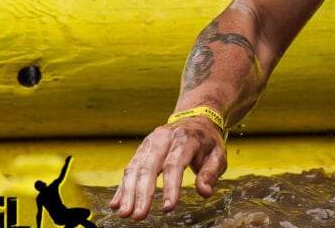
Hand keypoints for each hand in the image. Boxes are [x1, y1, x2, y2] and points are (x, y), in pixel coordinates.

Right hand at [108, 117, 227, 219]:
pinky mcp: (142, 149)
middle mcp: (164, 138)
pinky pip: (130, 168)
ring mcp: (150, 142)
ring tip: (125, 213)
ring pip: (135, 168)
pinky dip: (122, 187)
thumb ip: (211, 173)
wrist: (196, 119)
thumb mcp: (218, 154)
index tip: (168, 208)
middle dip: (143, 193)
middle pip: (150, 167)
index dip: (171, 187)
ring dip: (128, 192)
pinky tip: (116, 203)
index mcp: (186, 139)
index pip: (175, 164)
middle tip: (138, 216)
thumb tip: (204, 192)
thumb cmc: (207, 141)